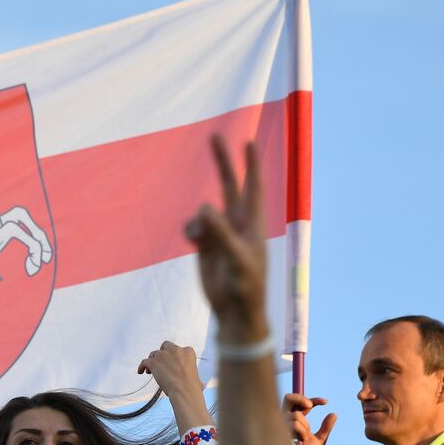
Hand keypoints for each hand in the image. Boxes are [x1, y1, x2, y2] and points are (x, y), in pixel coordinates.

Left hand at [140, 341, 210, 435]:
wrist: (184, 390)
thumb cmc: (192, 388)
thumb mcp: (197, 377)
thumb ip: (194, 376)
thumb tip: (200, 386)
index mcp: (188, 351)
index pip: (178, 349)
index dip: (173, 356)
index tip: (171, 364)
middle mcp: (175, 349)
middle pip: (165, 346)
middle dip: (162, 353)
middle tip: (160, 363)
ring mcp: (163, 355)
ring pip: (154, 354)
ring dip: (152, 361)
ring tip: (150, 371)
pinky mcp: (153, 362)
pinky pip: (144, 362)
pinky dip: (142, 366)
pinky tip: (141, 371)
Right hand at [186, 136, 267, 340]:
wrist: (233, 309)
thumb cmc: (245, 284)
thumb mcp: (237, 258)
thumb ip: (222, 232)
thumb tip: (205, 208)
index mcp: (253, 222)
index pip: (253, 186)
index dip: (251, 164)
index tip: (248, 141)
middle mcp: (237, 222)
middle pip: (229, 184)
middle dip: (222, 162)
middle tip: (215, 136)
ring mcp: (220, 232)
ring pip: (203, 211)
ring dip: (199, 221)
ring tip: (200, 239)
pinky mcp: (205, 244)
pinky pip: (192, 227)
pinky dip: (190, 231)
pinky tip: (193, 243)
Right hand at [284, 394, 336, 444]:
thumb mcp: (319, 440)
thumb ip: (325, 428)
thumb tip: (334, 414)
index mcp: (295, 420)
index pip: (301, 403)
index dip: (313, 400)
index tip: (326, 402)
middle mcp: (285, 420)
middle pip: (288, 397)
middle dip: (300, 398)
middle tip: (311, 405)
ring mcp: (280, 424)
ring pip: (296, 415)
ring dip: (305, 426)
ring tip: (304, 438)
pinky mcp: (278, 430)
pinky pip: (295, 423)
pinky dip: (302, 431)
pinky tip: (301, 440)